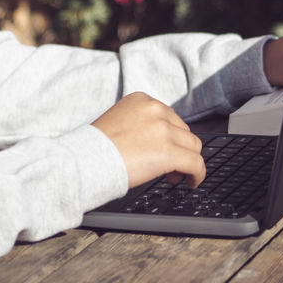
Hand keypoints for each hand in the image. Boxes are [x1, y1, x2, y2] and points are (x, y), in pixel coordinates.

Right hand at [91, 92, 205, 188]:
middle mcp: (155, 110)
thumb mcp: (119, 123)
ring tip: (175, 176)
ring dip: (187, 162)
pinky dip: (198, 174)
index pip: (170, 118)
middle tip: (169, 168)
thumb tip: (157, 143)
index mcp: (142, 100)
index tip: (165, 150)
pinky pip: (196, 163)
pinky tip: (192, 182)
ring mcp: (163, 129)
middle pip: (183, 131)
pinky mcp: (169, 151)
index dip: (170, 137)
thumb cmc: (95, 148)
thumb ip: (140, 125)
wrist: (84, 160)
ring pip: (193, 146)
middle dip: (179, 150)